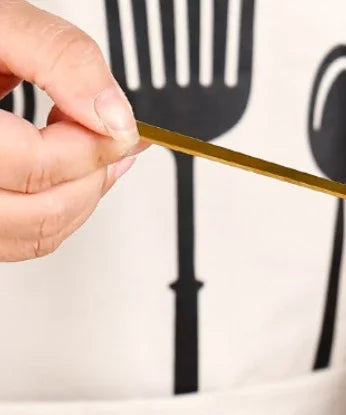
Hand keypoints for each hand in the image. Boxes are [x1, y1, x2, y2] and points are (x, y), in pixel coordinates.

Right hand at [0, 0, 142, 261]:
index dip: (89, 148)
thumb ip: (61, 58)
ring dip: (84, 196)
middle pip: (41, 209)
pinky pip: (27, 240)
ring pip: (39, 233)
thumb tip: (116, 118)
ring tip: (87, 148)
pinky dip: (63, 211)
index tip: (117, 126)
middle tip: (103, 134)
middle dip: (92, 173)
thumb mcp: (1, 26)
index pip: (32, 166)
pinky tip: (69, 173)